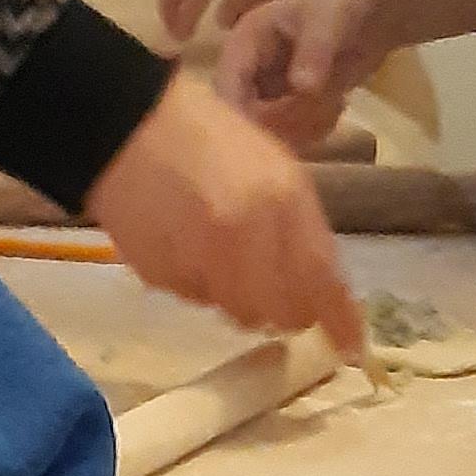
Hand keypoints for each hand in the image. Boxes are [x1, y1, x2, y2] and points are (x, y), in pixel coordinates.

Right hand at [87, 74, 366, 358]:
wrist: (125, 127)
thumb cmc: (209, 138)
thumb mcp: (276, 170)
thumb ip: (303, 229)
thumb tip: (320, 290)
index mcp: (282, 203)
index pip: (322, 282)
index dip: (340, 322)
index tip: (351, 347)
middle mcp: (244, 240)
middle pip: (281, 313)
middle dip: (283, 306)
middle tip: (273, 286)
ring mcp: (200, 262)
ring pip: (237, 312)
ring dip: (238, 295)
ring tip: (219, 252)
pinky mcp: (162, 277)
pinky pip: (196, 298)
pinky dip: (199, 283)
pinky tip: (184, 244)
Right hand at [213, 0, 402, 146]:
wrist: (377, 8)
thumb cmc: (344, 0)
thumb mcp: (330, 19)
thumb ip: (315, 50)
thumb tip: (303, 87)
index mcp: (245, 41)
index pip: (226, 84)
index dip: (239, 114)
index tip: (267, 138)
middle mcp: (250, 69)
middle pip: (242, 115)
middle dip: (276, 125)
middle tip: (313, 117)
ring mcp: (270, 90)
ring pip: (267, 128)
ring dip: (299, 128)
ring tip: (332, 107)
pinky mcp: (291, 105)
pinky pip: (291, 132)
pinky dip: (314, 128)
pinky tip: (338, 106)